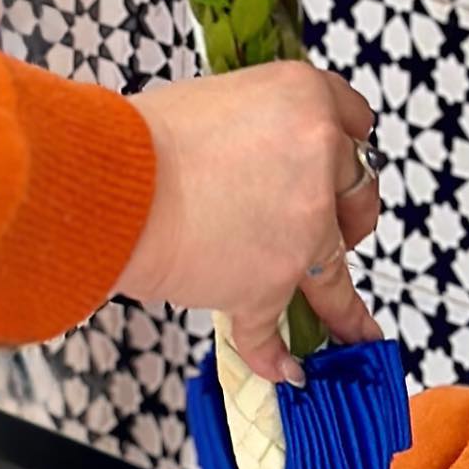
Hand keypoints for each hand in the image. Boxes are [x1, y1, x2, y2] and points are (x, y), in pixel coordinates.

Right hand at [116, 62, 383, 382]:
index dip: (349, 146)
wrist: (107, 186)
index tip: (347, 161)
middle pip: (361, 195)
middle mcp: (319, 161)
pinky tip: (286, 368)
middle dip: (350, 215)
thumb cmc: (139, 140)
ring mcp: (303, 229)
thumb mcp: (220, 101)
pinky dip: (275, 353)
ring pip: (335, 275)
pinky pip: (274, 328)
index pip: (356, 121)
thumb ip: (262, 129)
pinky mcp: (271, 282)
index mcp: (306, 100)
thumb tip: (266, 158)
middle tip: (334, 227)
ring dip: (345, 306)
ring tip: (356, 330)